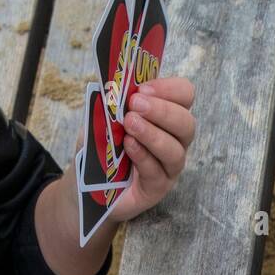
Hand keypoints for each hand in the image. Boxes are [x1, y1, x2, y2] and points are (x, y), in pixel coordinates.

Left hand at [109, 76, 195, 223]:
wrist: (87, 177)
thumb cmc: (101, 141)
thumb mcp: (103, 112)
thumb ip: (114, 99)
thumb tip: (118, 85)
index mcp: (165, 115)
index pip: (185, 96)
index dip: (170, 89)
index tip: (143, 89)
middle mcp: (174, 140)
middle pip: (187, 124)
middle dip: (162, 111)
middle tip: (135, 104)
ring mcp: (168, 167)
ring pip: (176, 151)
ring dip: (153, 134)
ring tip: (130, 124)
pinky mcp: (157, 188)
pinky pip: (158, 173)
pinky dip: (143, 156)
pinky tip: (129, 145)